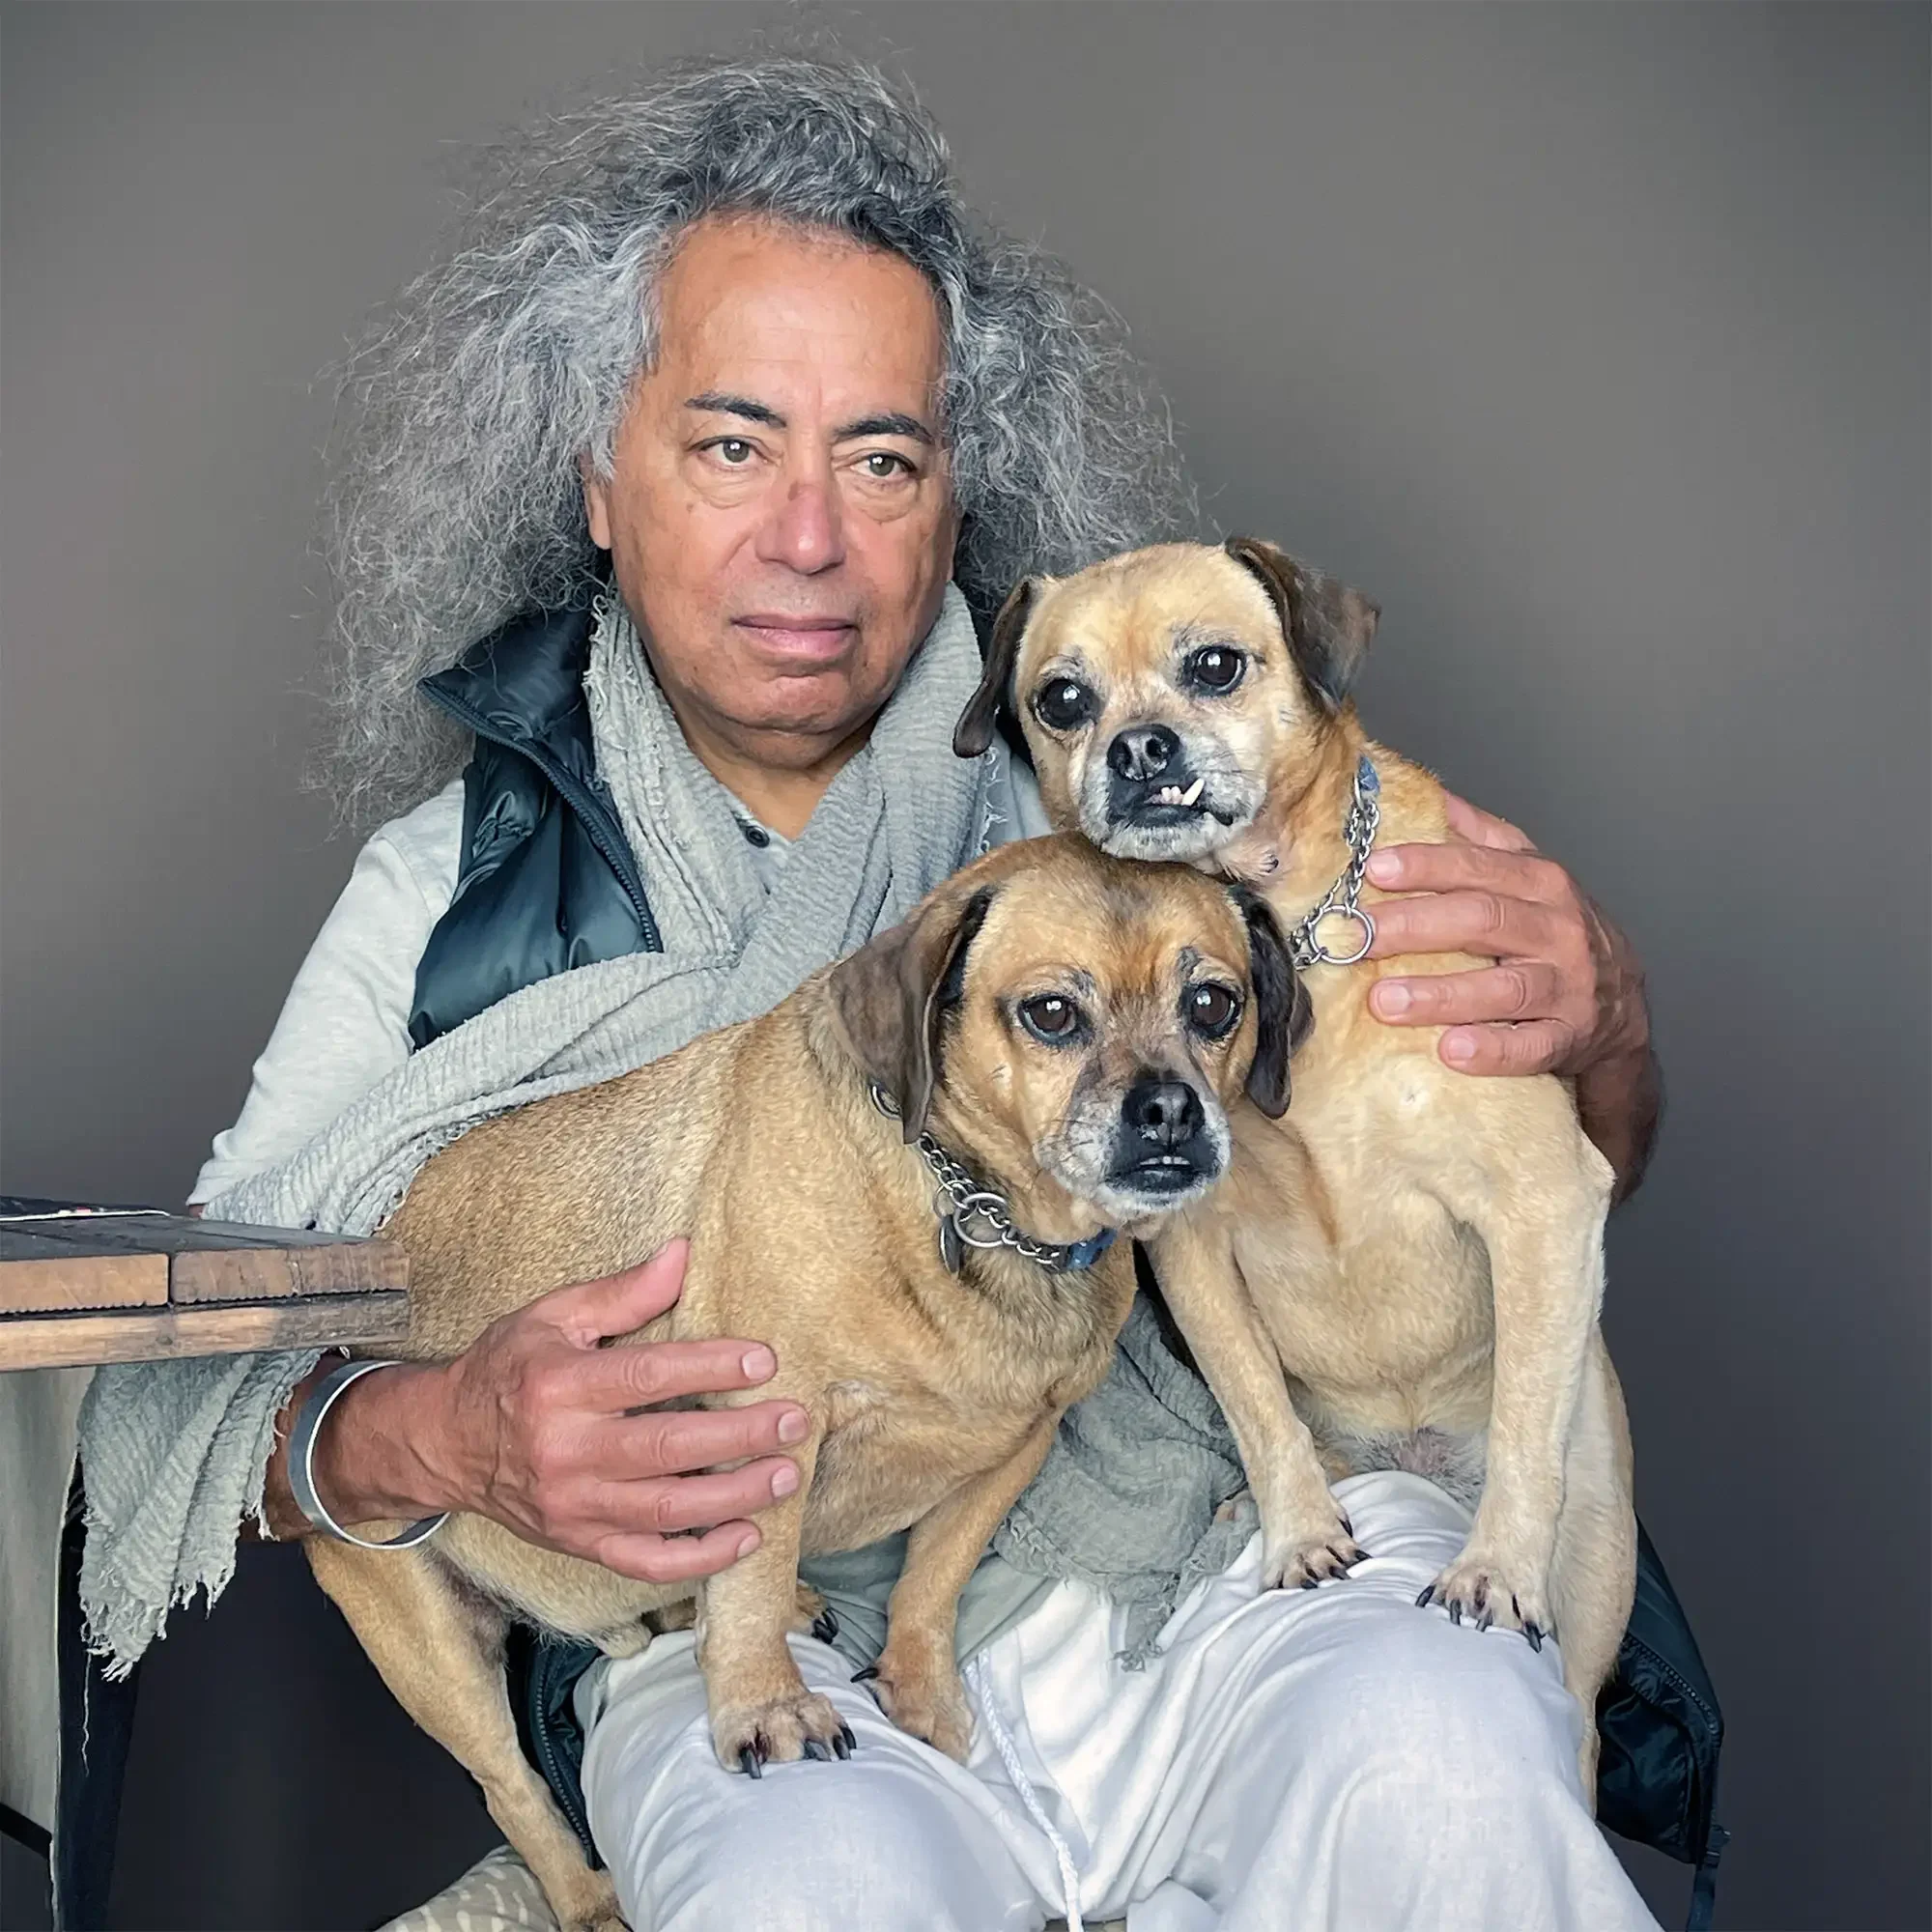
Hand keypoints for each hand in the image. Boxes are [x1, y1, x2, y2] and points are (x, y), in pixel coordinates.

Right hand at [304, 1239, 809, 1584]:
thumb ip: (622, 1292)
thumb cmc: (507, 1370)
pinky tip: (745, 1537)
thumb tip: (683, 1254)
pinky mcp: (580, 1544)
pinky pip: (645, 1561)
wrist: (445, 1445)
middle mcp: (566, 1451)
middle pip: (666, 1448)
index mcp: (561, 1385)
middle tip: (793, 1421)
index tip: (763, 1359)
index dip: (709, 1367)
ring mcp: (574, 1507)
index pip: (646, 1377)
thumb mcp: (552, 1317)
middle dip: (738, 1436)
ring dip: (733, 1497)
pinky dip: (698, 1558)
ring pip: (664, 1510)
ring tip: (785, 1475)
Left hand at [1359, 792, 1659, 1195]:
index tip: (1375, 869)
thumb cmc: (1555, 931)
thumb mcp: (1527, 874)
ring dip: (1442, 994)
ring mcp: (1566, 987)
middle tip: (1359, 936)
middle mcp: (1557, 930)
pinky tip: (1450, 1050)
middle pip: (1483, 921)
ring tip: (1385, 1000)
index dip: (1427, 865)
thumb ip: (1478, 837)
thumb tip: (1423, 793)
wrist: (1621, 1005)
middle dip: (1416, 926)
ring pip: (1505, 988)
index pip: (1478, 867)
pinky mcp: (1568, 1039)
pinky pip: (1531, 1047)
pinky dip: (1492, 1050)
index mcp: (1540, 882)